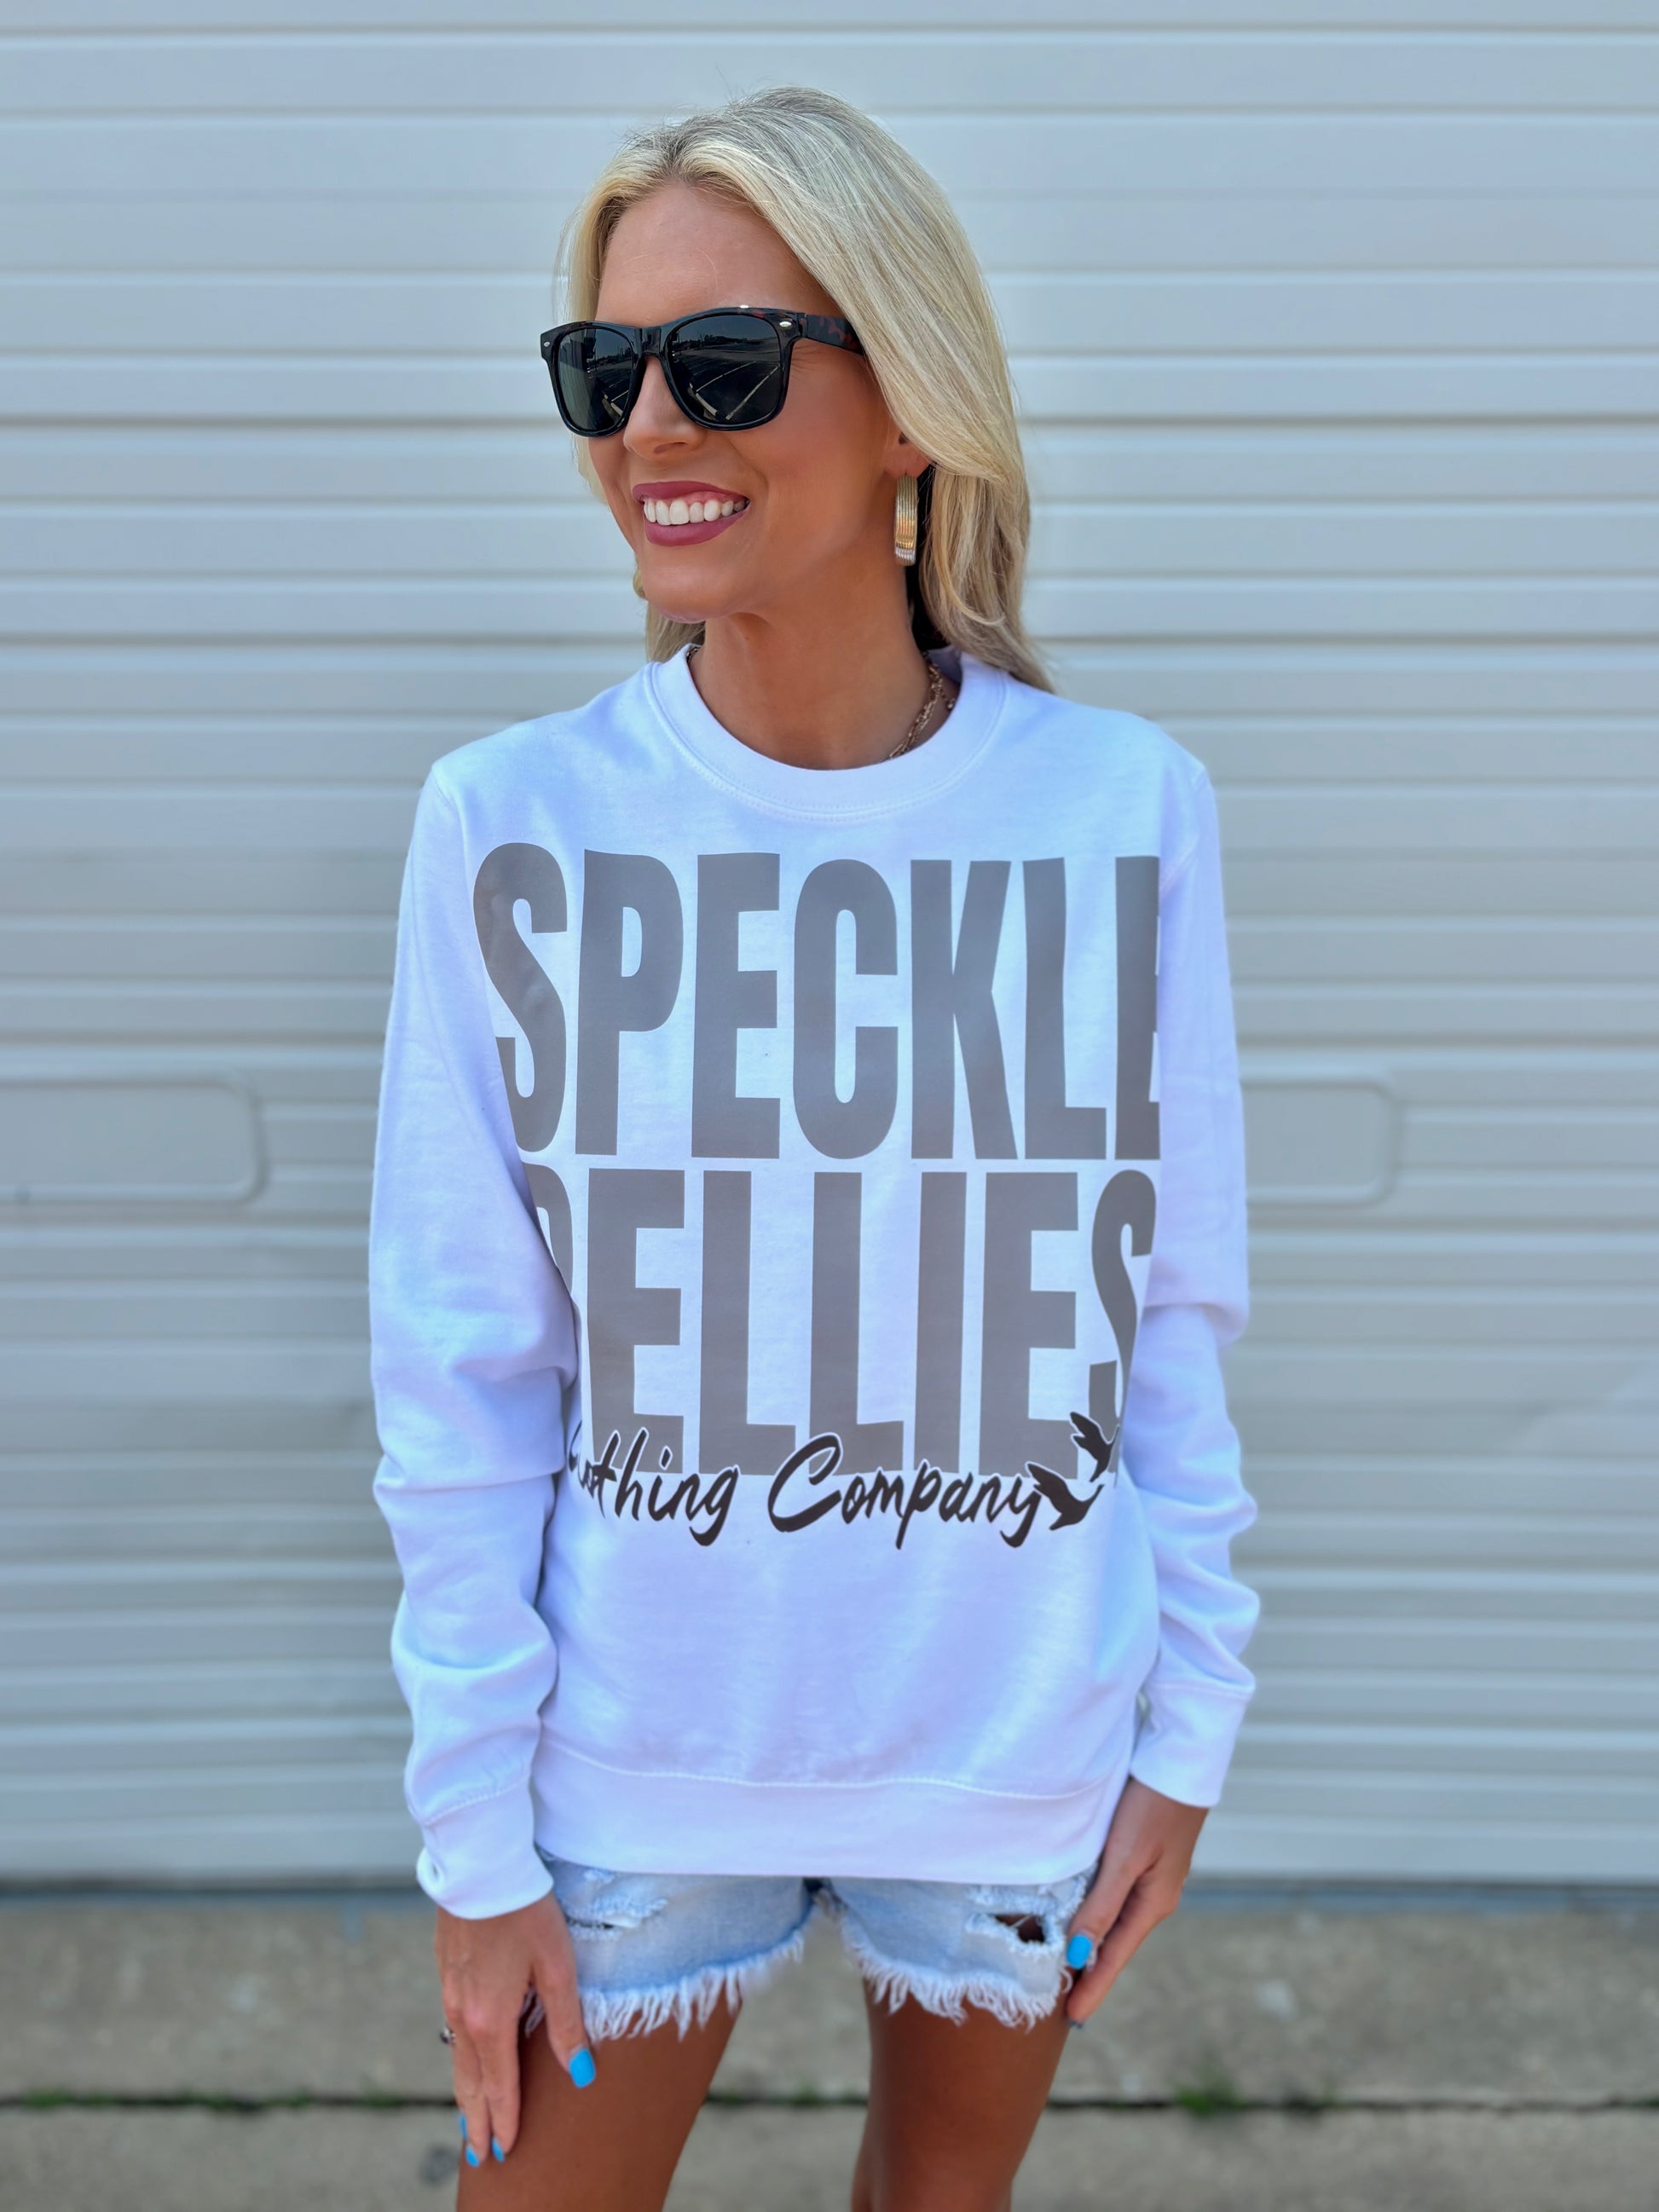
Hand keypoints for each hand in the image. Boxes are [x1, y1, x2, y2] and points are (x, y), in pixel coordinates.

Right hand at [435, 1889, 592, 2162]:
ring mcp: (450, 1992)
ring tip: (471, 2119)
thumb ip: (567, 2023)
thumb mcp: (557, 1965)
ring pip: (457, 2057)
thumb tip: (580, 2074)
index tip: (504, 2152)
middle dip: (476, 2120)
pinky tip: (466, 2059)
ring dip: (465, 2092)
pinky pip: (452, 2029)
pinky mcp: (447, 1971)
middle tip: (480, 2155)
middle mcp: (464, 2014)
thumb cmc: (525, 1911)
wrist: (481, 1866)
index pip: (499, 2085)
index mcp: (491, 2020)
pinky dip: (459, 2058)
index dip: (504, 2120)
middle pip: (469, 2081)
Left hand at [1062, 1777, 1207, 2025]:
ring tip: (1067, 1969)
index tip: (1072, 2020)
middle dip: (1092, 1973)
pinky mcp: (1143, 1857)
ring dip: (1093, 1945)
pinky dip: (1097, 1916)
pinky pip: (1115, 1898)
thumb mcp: (1125, 1856)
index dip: (1092, 1988)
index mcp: (1153, 1903)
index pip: (1114, 1957)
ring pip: (1114, 1921)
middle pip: (1116, 1944)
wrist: (1181, 1760)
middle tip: (1061, 2002)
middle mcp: (1154, 1896)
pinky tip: (1083, 1919)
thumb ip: (1101, 1905)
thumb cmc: (1153, 1805)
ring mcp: (1151, 1877)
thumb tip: (1078, 1954)